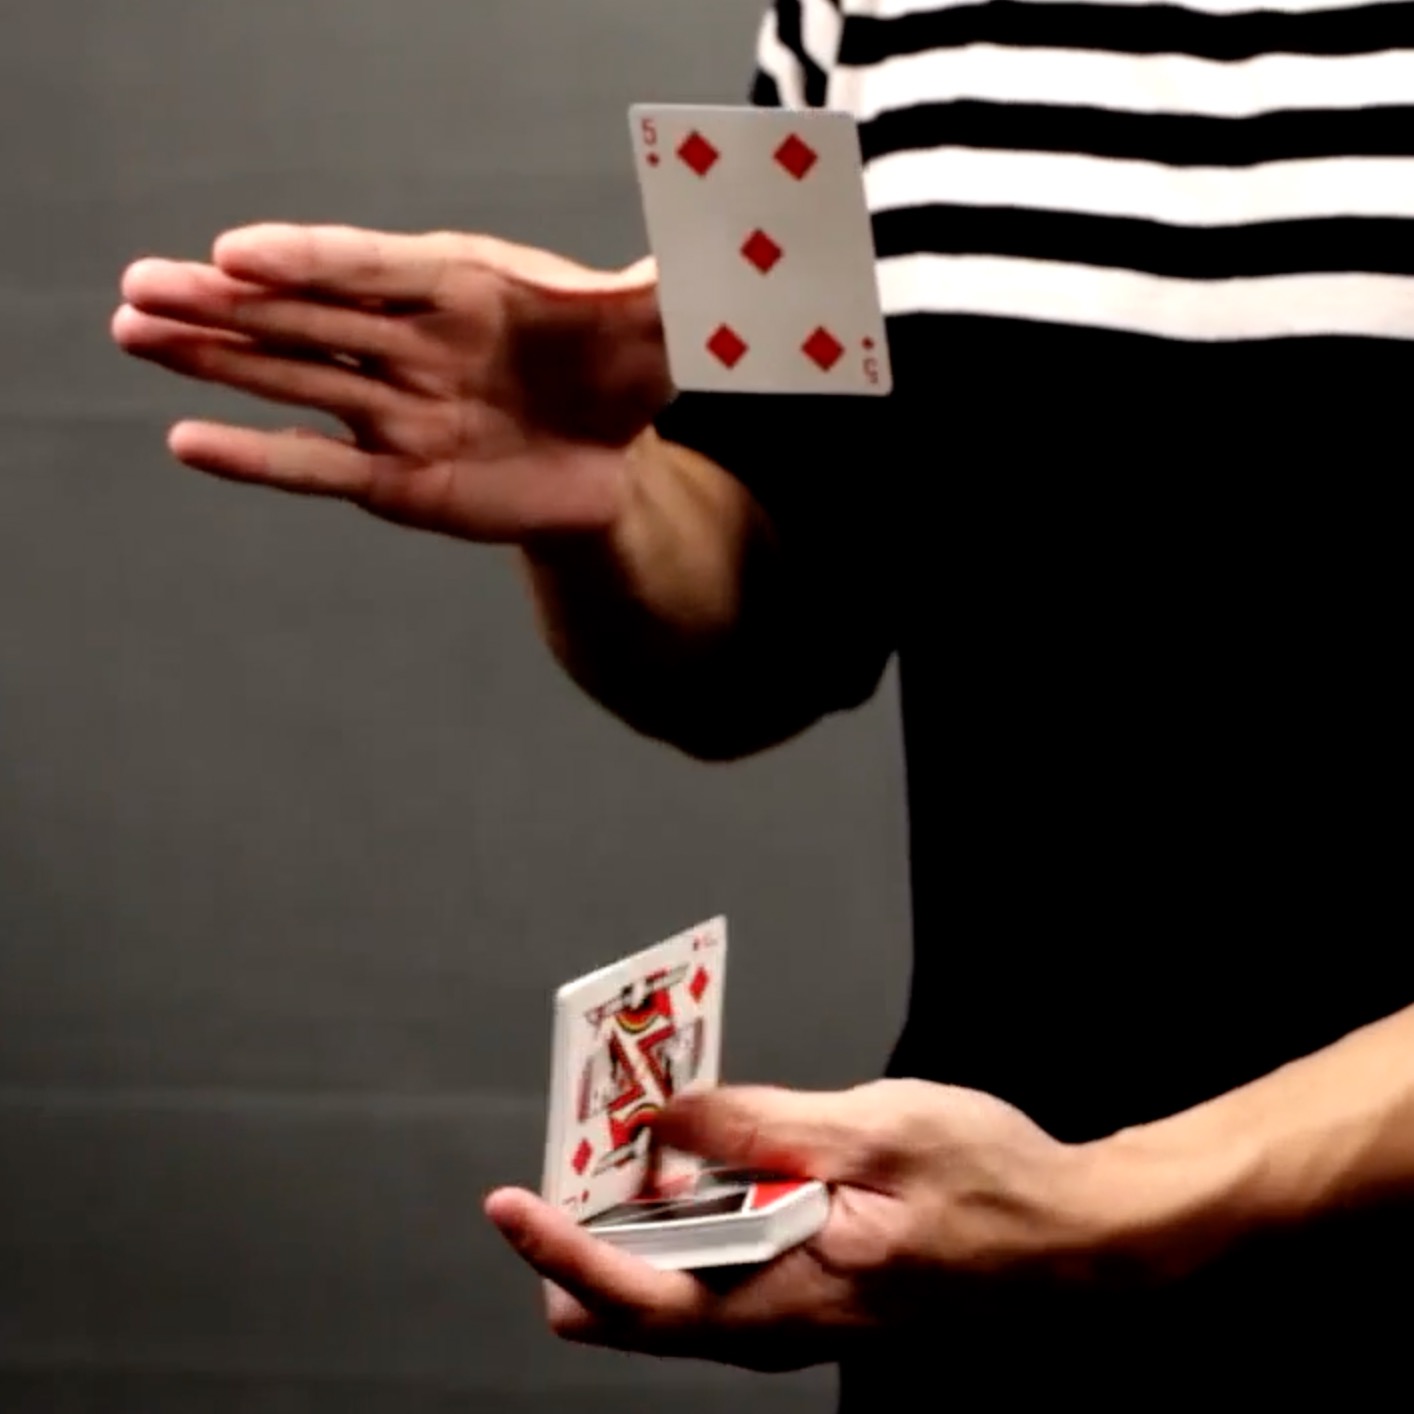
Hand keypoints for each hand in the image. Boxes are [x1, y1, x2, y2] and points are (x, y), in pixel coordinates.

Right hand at [113, 225, 671, 540]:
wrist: (611, 458)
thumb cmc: (620, 372)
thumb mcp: (657, 327)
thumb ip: (678, 286)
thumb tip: (732, 236)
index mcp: (460, 285)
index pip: (373, 267)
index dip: (308, 261)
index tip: (238, 252)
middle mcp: (411, 342)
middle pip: (310, 319)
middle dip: (229, 308)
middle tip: (144, 287)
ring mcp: (395, 409)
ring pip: (296, 382)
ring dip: (219, 364)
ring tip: (134, 333)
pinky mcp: (394, 478)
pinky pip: (320, 469)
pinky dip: (260, 459)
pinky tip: (188, 443)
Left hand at [485, 1080, 1120, 1371]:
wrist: (1079, 1241)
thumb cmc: (994, 1186)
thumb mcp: (874, 1130)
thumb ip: (762, 1127)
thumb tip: (668, 1124)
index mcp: (794, 1297)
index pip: (643, 1298)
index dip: (564, 1251)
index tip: (512, 1205)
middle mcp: (785, 1323)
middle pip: (647, 1302)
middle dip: (591, 1232)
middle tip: (570, 1154)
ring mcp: (800, 1311)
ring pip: (684, 1285)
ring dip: (643, 1220)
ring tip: (625, 1145)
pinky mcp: (817, 1287)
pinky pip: (727, 1265)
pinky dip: (693, 1217)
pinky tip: (697, 1164)